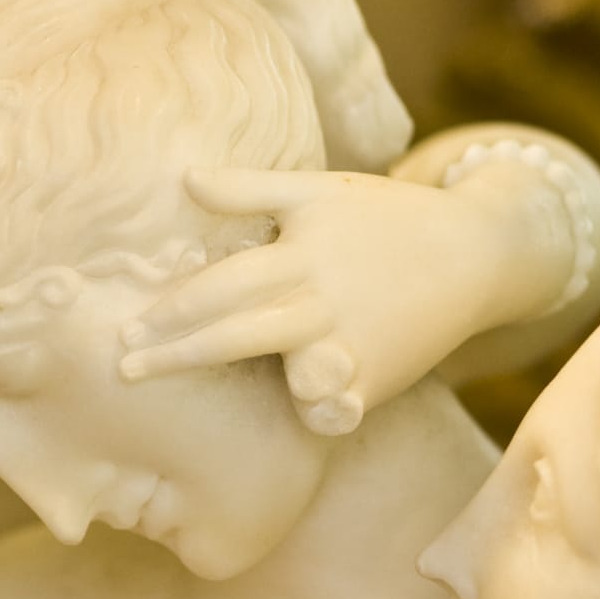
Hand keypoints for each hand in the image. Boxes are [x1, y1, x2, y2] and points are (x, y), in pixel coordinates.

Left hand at [120, 163, 575, 436]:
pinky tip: (294, 419)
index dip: (174, 307)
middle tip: (125, 369)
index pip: (224, 283)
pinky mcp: (374, 379)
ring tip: (195, 402)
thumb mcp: (322, 192)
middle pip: (238, 327)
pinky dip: (320, 410)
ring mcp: (350, 341)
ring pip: (282, 364)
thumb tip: (186, 180)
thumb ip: (253, 189)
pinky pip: (335, 403)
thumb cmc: (385, 220)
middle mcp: (321, 299)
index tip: (128, 328)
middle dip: (178, 351)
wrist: (474, 253)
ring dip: (230, 379)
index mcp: (302, 253)